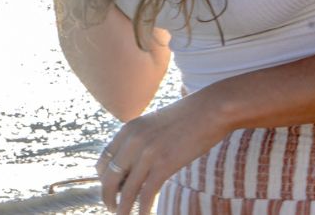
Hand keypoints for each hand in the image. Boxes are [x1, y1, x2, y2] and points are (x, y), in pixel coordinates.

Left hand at [95, 96, 228, 214]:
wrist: (212, 109)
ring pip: (126, 191)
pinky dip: (142, 209)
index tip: (110, 190)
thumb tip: (135, 164)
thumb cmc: (188, 117)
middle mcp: (133, 141)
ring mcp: (148, 153)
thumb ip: (141, 140)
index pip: (103, 161)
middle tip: (112, 208)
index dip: (103, 180)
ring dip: (122, 208)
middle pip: (109, 178)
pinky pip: (146, 194)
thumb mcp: (155, 124)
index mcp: (128, 129)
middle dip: (108, 197)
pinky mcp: (164, 165)